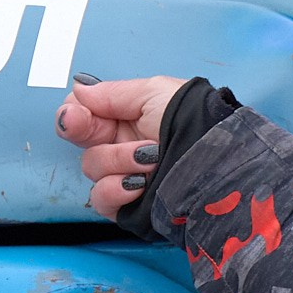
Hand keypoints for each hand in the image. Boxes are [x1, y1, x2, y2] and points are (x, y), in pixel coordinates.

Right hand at [56, 75, 186, 217]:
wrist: (219, 161)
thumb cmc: (194, 121)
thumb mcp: (155, 94)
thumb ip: (113, 93)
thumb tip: (78, 89)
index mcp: (126, 115)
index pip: (83, 111)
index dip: (73, 111)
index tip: (77, 112)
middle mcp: (121, 143)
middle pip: (78, 137)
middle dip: (79, 129)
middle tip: (85, 126)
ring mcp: (124, 174)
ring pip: (91, 167)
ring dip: (117, 159)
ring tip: (149, 157)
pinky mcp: (128, 204)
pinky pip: (101, 199)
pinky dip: (115, 190)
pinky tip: (138, 184)